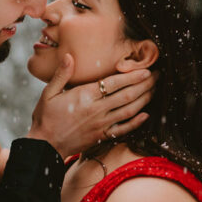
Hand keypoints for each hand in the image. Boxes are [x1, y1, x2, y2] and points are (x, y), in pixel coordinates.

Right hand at [27, 54, 155, 156]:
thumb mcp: (48, 93)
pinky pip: (124, 129)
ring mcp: (101, 124)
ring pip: (129, 110)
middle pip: (127, 95)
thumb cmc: (45, 117)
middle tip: (157, 76)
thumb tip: (69, 56)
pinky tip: (146, 115)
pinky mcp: (102, 136)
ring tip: (154, 90)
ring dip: (144, 100)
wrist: (44, 145)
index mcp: (85, 96)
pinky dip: (136, 122)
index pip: (114, 83)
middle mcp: (96, 110)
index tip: (145, 69)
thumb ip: (61, 74)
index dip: (132, 76)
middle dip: (144, 85)